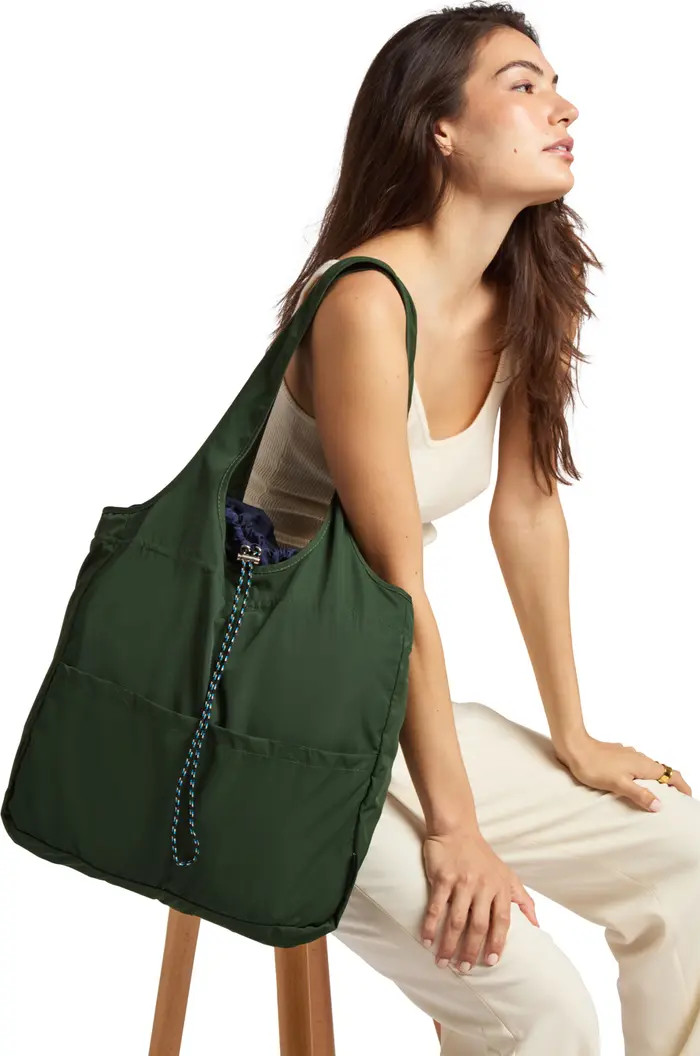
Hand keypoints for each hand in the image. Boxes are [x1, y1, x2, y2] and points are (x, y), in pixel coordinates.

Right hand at [420, 827, 538, 973]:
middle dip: (471, 951)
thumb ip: (523, 900)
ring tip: (442, 962)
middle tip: (463, 969)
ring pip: (456, 921)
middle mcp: (483, 886)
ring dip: (449, 945)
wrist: (457, 829)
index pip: (502, 922)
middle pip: (478, 926)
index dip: (497, 944)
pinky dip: (431, 926)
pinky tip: (426, 940)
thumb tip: (537, 926)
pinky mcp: (443, 878)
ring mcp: (462, 882)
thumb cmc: (482, 856)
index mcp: (500, 888)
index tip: (490, 963)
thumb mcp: (508, 875)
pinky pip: (436, 907)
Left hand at [554, 733, 692, 808]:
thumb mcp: (618, 784)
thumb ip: (639, 794)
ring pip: (648, 770)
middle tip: (672, 804)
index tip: (687, 800)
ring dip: (654, 782)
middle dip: (670, 787)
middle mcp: (639, 758)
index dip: (682, 787)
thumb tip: (659, 806)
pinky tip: (631, 787)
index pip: (672, 775)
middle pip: (662, 773)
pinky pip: (636, 768)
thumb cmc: (593, 765)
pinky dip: (640, 778)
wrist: (573, 746)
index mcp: (644, 765)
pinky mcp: (618, 757)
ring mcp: (628, 756)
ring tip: (653, 798)